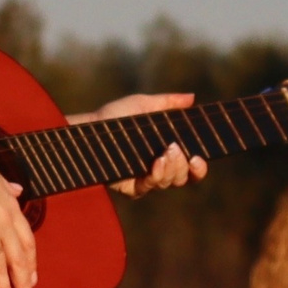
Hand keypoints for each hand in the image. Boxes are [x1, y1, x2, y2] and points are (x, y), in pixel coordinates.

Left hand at [70, 91, 205, 196]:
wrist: (87, 130)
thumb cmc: (114, 116)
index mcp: (165, 152)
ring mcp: (143, 180)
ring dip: (171, 169)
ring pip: (169, 183)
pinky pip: (149, 189)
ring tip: (163, 154)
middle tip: (173, 149)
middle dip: (183, 165)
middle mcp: (157, 169)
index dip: (199, 168)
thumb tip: (192, 97)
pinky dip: (156, 178)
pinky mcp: (129, 188)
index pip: (190, 167)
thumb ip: (167, 102)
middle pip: (183, 177)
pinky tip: (154, 166)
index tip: (199, 158)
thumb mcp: (142, 105)